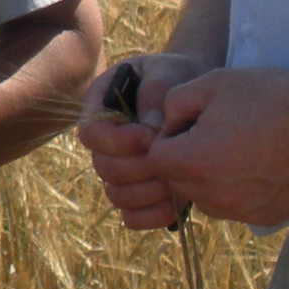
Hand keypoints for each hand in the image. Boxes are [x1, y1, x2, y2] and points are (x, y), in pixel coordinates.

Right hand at [76, 52, 213, 229]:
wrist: (199, 97)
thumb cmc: (177, 76)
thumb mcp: (168, 71)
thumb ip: (156, 89)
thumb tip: (151, 124)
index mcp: (100, 109)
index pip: (90, 134)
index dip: (117, 141)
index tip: (150, 135)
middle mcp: (105, 143)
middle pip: (104, 168)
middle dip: (140, 167)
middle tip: (172, 157)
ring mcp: (122, 169)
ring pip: (117, 195)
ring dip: (148, 192)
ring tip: (178, 178)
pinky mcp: (141, 191)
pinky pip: (132, 217)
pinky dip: (152, 216)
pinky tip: (177, 205)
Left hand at [94, 64, 288, 229]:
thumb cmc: (268, 97)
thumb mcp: (210, 84)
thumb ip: (172, 104)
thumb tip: (164, 127)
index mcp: (193, 162)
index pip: (156, 158)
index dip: (169, 136)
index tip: (193, 121)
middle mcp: (212, 196)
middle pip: (177, 181)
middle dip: (186, 158)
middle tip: (217, 132)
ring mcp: (239, 211)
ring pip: (203, 197)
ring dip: (208, 177)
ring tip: (238, 147)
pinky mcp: (264, 217)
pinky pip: (234, 206)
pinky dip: (237, 189)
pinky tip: (258, 164)